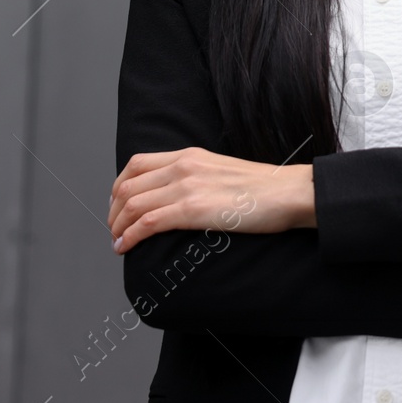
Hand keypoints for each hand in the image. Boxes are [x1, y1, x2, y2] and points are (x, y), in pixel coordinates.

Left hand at [108, 147, 315, 253]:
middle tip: (115, 230)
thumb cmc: (265, 188)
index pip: (136, 164)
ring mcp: (187, 186)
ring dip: (117, 226)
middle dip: (113, 211)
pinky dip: (130, 236)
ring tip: (118, 242)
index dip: (118, 187)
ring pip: (132, 205)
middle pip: (128, 185)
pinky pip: (147, 223)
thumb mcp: (223, 171)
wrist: (288, 192)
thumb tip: (181, 197)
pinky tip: (125, 247)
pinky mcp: (193, 209)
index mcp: (190, 155)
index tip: (118, 206)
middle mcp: (183, 165)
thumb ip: (199, 177)